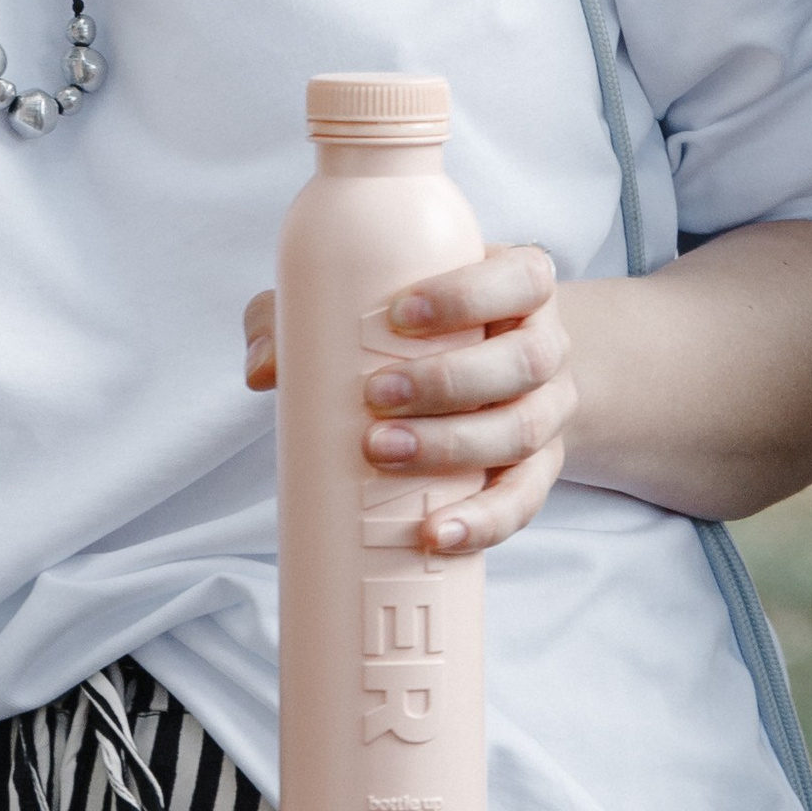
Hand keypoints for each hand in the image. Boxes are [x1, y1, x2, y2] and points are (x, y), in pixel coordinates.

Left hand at [242, 243, 572, 555]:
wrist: (494, 376)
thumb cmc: (422, 330)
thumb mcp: (374, 302)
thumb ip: (309, 315)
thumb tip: (263, 368)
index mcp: (520, 288)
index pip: (521, 277)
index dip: (468, 295)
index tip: (398, 314)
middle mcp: (545, 347)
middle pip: (524, 361)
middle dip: (447, 381)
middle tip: (374, 396)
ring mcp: (548, 413)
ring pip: (522, 431)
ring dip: (453, 448)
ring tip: (382, 454)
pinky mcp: (539, 472)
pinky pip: (525, 501)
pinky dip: (484, 521)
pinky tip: (437, 533)